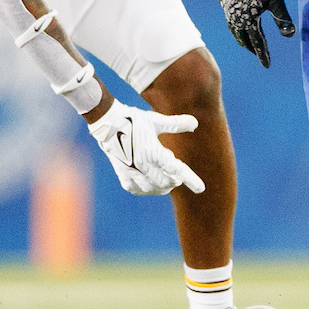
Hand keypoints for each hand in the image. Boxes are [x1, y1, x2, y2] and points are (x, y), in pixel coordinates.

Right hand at [87, 101, 203, 194]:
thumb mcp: (156, 121)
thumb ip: (176, 124)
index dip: (190, 179)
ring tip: (166, 181)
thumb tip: (195, 123)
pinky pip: (137, 189)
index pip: (177, 169)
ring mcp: (131, 171)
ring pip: (152, 188)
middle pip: (165, 182)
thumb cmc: (133, 119)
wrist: (107, 123)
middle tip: (178, 178)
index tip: (201, 189)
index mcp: (153, 151)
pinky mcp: (123, 175)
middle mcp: (143, 164)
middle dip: (174, 181)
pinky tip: (150, 185)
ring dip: (162, 187)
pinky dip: (147, 189)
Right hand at [217, 0, 295, 67]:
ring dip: (241, 38)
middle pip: (243, 39)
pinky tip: (238, 21)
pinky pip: (228, 19)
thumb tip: (290, 35)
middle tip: (258, 54)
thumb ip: (282, 18)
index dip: (263, 55)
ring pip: (233, 30)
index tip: (267, 65)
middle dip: (251, 48)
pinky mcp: (223, 1)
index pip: (257, 43)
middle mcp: (235, 19)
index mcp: (248, 21)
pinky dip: (235, 26)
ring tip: (247, 41)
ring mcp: (227, 10)